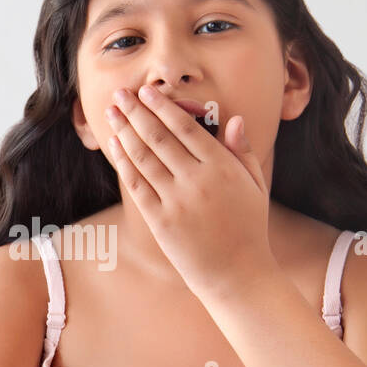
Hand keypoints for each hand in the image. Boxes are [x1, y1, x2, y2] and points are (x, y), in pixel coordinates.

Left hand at [103, 84, 272, 299]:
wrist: (237, 274)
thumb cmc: (248, 228)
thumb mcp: (255, 186)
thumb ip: (243, 151)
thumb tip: (235, 118)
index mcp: (222, 167)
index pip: (186, 127)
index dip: (163, 107)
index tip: (147, 92)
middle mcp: (197, 180)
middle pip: (159, 136)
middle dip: (136, 111)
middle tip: (120, 93)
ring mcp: (177, 201)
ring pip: (144, 157)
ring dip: (124, 130)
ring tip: (111, 112)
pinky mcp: (161, 221)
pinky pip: (137, 185)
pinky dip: (124, 162)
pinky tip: (115, 145)